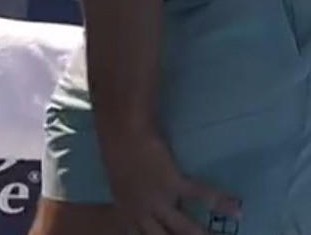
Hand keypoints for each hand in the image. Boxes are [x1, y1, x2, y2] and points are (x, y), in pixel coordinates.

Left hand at [101, 126, 239, 234]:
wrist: (120, 130)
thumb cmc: (117, 151)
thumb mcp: (121, 183)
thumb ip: (133, 199)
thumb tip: (149, 209)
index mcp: (126, 211)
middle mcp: (140, 211)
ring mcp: (156, 199)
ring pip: (184, 228)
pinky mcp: (171, 183)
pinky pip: (201, 196)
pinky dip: (221, 203)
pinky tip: (237, 210)